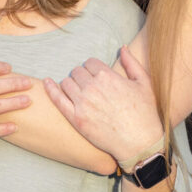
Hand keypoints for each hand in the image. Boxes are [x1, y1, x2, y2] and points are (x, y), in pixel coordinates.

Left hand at [43, 47, 164, 164]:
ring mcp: (82, 103)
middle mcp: (92, 87)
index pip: (90, 62)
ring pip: (66, 83)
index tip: (97, 76)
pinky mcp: (75, 118)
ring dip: (71, 84)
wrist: (139, 143)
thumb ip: (131, 63)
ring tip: (79, 91)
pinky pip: (57, 99)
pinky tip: (47, 83)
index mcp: (107, 76)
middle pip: (77, 71)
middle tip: (89, 86)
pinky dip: (50, 89)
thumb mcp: (144, 83)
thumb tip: (123, 48)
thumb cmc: (145, 113)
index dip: (93, 69)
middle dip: (82, 76)